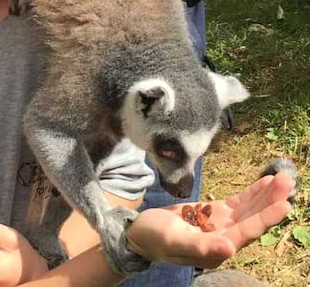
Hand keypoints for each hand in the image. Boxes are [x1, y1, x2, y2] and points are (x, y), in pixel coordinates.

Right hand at [126, 172, 293, 268]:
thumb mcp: (173, 241)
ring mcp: (222, 225)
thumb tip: (230, 248)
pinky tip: (265, 182)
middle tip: (287, 182)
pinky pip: (240, 203)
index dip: (265, 218)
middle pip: (254, 219)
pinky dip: (253, 193)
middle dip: (271, 201)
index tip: (283, 204)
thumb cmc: (153, 238)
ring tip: (283, 179)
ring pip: (250, 209)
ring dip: (266, 195)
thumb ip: (201, 246)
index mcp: (217, 249)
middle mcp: (225, 238)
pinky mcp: (216, 214)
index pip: (246, 232)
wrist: (140, 234)